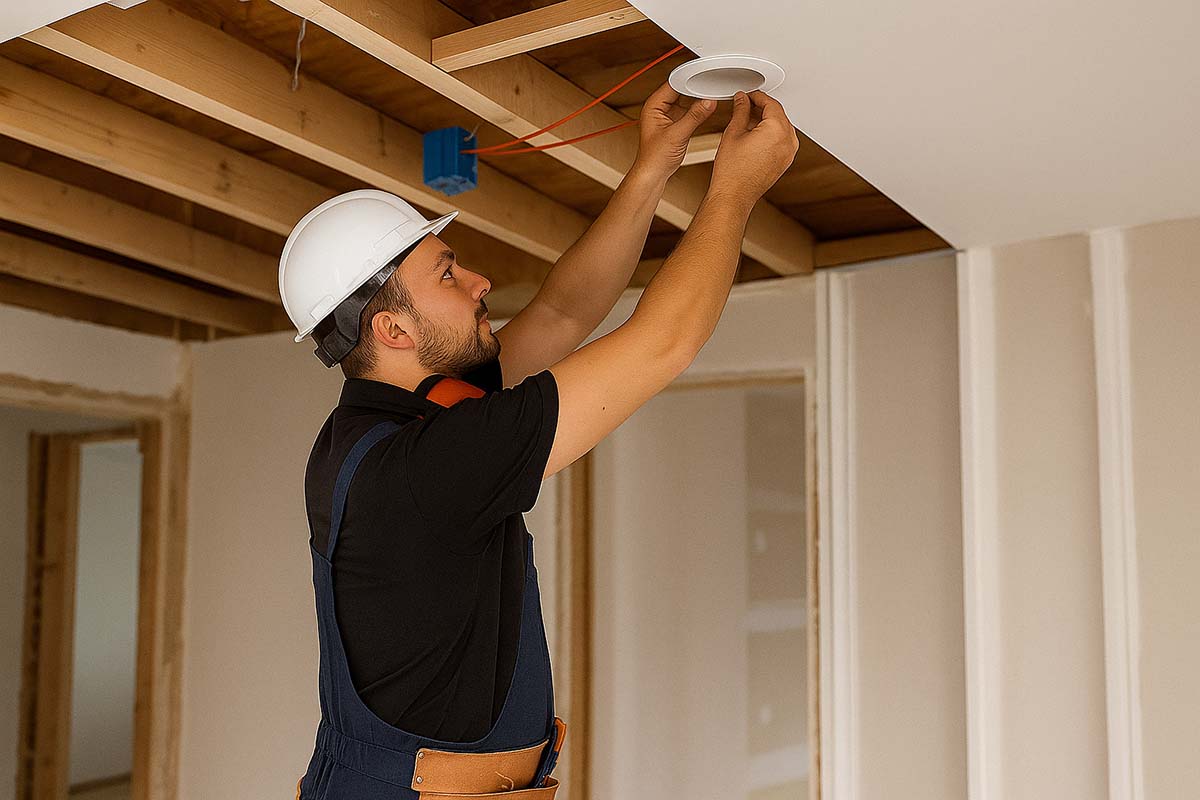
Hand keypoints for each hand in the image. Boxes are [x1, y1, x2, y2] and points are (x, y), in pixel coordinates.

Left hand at [633, 80, 717, 178]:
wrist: (653, 174)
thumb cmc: (654, 157)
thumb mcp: (677, 134)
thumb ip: (695, 116)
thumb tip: (708, 102)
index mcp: (653, 106)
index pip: (673, 84)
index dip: (688, 79)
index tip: (704, 77)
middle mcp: (659, 108)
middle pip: (680, 90)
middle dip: (695, 89)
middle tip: (711, 87)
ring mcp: (667, 115)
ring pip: (685, 100)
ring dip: (697, 99)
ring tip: (711, 97)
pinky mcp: (675, 123)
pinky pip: (688, 111)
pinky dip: (697, 110)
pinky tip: (706, 109)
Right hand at [709, 90, 798, 207]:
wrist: (734, 195)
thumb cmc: (732, 171)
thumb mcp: (734, 132)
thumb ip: (741, 111)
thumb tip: (742, 100)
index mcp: (777, 130)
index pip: (771, 104)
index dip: (757, 97)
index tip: (747, 96)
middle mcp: (788, 141)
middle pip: (778, 115)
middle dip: (762, 108)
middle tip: (745, 106)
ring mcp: (789, 153)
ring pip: (781, 127)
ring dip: (767, 121)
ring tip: (747, 121)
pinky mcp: (785, 161)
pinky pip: (782, 140)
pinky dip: (771, 134)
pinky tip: (754, 135)